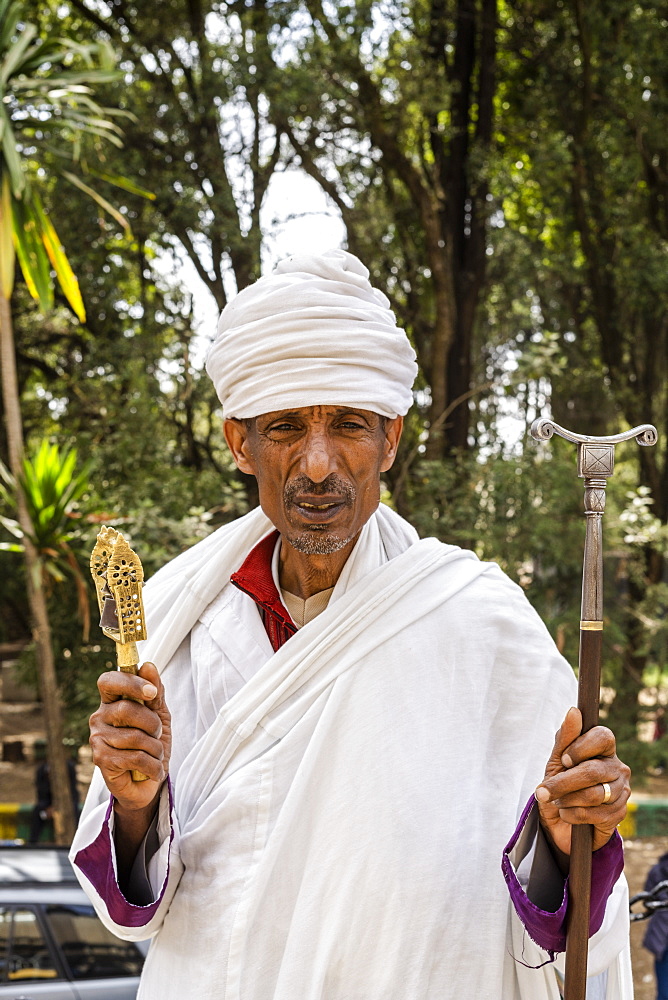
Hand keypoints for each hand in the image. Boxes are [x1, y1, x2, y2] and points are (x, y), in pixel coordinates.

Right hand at [89, 661, 170, 814]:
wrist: (149, 781)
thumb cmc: (152, 742)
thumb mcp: (160, 715)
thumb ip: (155, 692)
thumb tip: (148, 665)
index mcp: (112, 701)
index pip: (109, 680)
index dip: (130, 683)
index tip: (151, 693)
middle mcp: (99, 717)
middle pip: (126, 709)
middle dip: (152, 723)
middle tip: (157, 734)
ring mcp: (97, 739)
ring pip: (134, 736)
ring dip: (155, 748)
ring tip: (155, 755)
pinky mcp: (101, 760)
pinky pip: (135, 757)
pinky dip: (153, 765)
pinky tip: (153, 770)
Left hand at [535, 707, 629, 854]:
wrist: (561, 822)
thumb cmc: (560, 785)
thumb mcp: (557, 761)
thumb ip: (565, 738)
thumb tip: (574, 711)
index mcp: (604, 749)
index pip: (603, 736)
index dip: (581, 747)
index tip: (563, 760)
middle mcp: (618, 768)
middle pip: (593, 770)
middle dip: (563, 782)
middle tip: (542, 791)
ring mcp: (622, 791)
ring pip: (594, 794)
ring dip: (567, 799)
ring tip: (556, 802)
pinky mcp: (620, 813)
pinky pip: (596, 814)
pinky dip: (574, 814)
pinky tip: (567, 813)